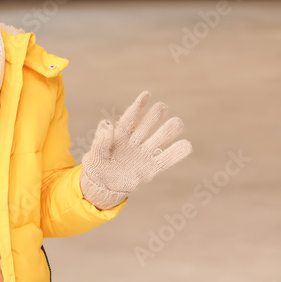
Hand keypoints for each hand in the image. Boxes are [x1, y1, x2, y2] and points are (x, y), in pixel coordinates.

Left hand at [80, 91, 191, 209]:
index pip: (129, 119)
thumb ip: (100, 141)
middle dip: (154, 116)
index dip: (138, 107)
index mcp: (119, 136)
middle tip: (163, 107)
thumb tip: (107, 124)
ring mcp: (143, 155)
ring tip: (177, 122)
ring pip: (158, 139)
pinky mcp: (150, 168)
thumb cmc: (97, 167)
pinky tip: (187, 144)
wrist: (103, 186)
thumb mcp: (94, 155)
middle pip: (146, 126)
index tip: (146, 94)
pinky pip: (165, 160)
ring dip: (167, 131)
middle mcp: (133, 143)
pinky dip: (176, 153)